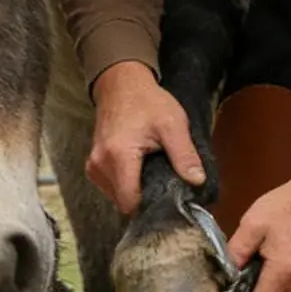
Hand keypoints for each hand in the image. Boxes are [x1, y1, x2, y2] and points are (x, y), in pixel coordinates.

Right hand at [87, 61, 205, 213]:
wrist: (122, 84)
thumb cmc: (147, 102)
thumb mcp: (173, 124)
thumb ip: (184, 155)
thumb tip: (197, 181)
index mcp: (118, 157)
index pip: (130, 203)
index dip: (151, 207)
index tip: (169, 201)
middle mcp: (99, 165)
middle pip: (123, 203)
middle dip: (145, 200)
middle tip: (165, 185)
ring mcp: (93, 167)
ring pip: (116, 197)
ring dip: (135, 192)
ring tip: (153, 175)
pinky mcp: (93, 166)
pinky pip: (111, 188)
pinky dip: (126, 185)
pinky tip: (140, 171)